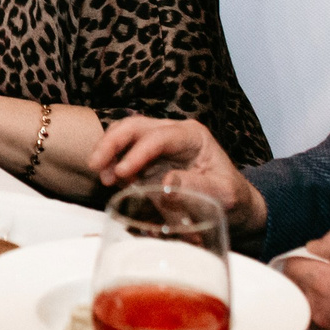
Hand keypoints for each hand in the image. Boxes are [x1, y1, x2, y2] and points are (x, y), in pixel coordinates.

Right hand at [89, 115, 264, 233]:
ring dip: (107, 151)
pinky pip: (122, 152)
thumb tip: (166, 183)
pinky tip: (109, 181)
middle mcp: (173, 132)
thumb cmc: (231, 196)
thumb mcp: (224, 195)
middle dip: (111, 142)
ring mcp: (157, 143)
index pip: (159, 137)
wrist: (233, 203)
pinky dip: (111, 163)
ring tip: (101, 176)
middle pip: (134, 126)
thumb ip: (197, 187)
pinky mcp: (146, 158)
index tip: (122, 173)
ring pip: (123, 133)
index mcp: (193, 136)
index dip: (137, 153)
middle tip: (95, 165)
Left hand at [279, 228, 329, 329]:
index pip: (288, 268)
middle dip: (308, 280)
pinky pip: (324, 327)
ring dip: (319, 300)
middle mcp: (320, 312)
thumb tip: (314, 248)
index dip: (302, 259)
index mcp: (323, 284)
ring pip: (308, 310)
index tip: (315, 259)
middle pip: (295, 291)